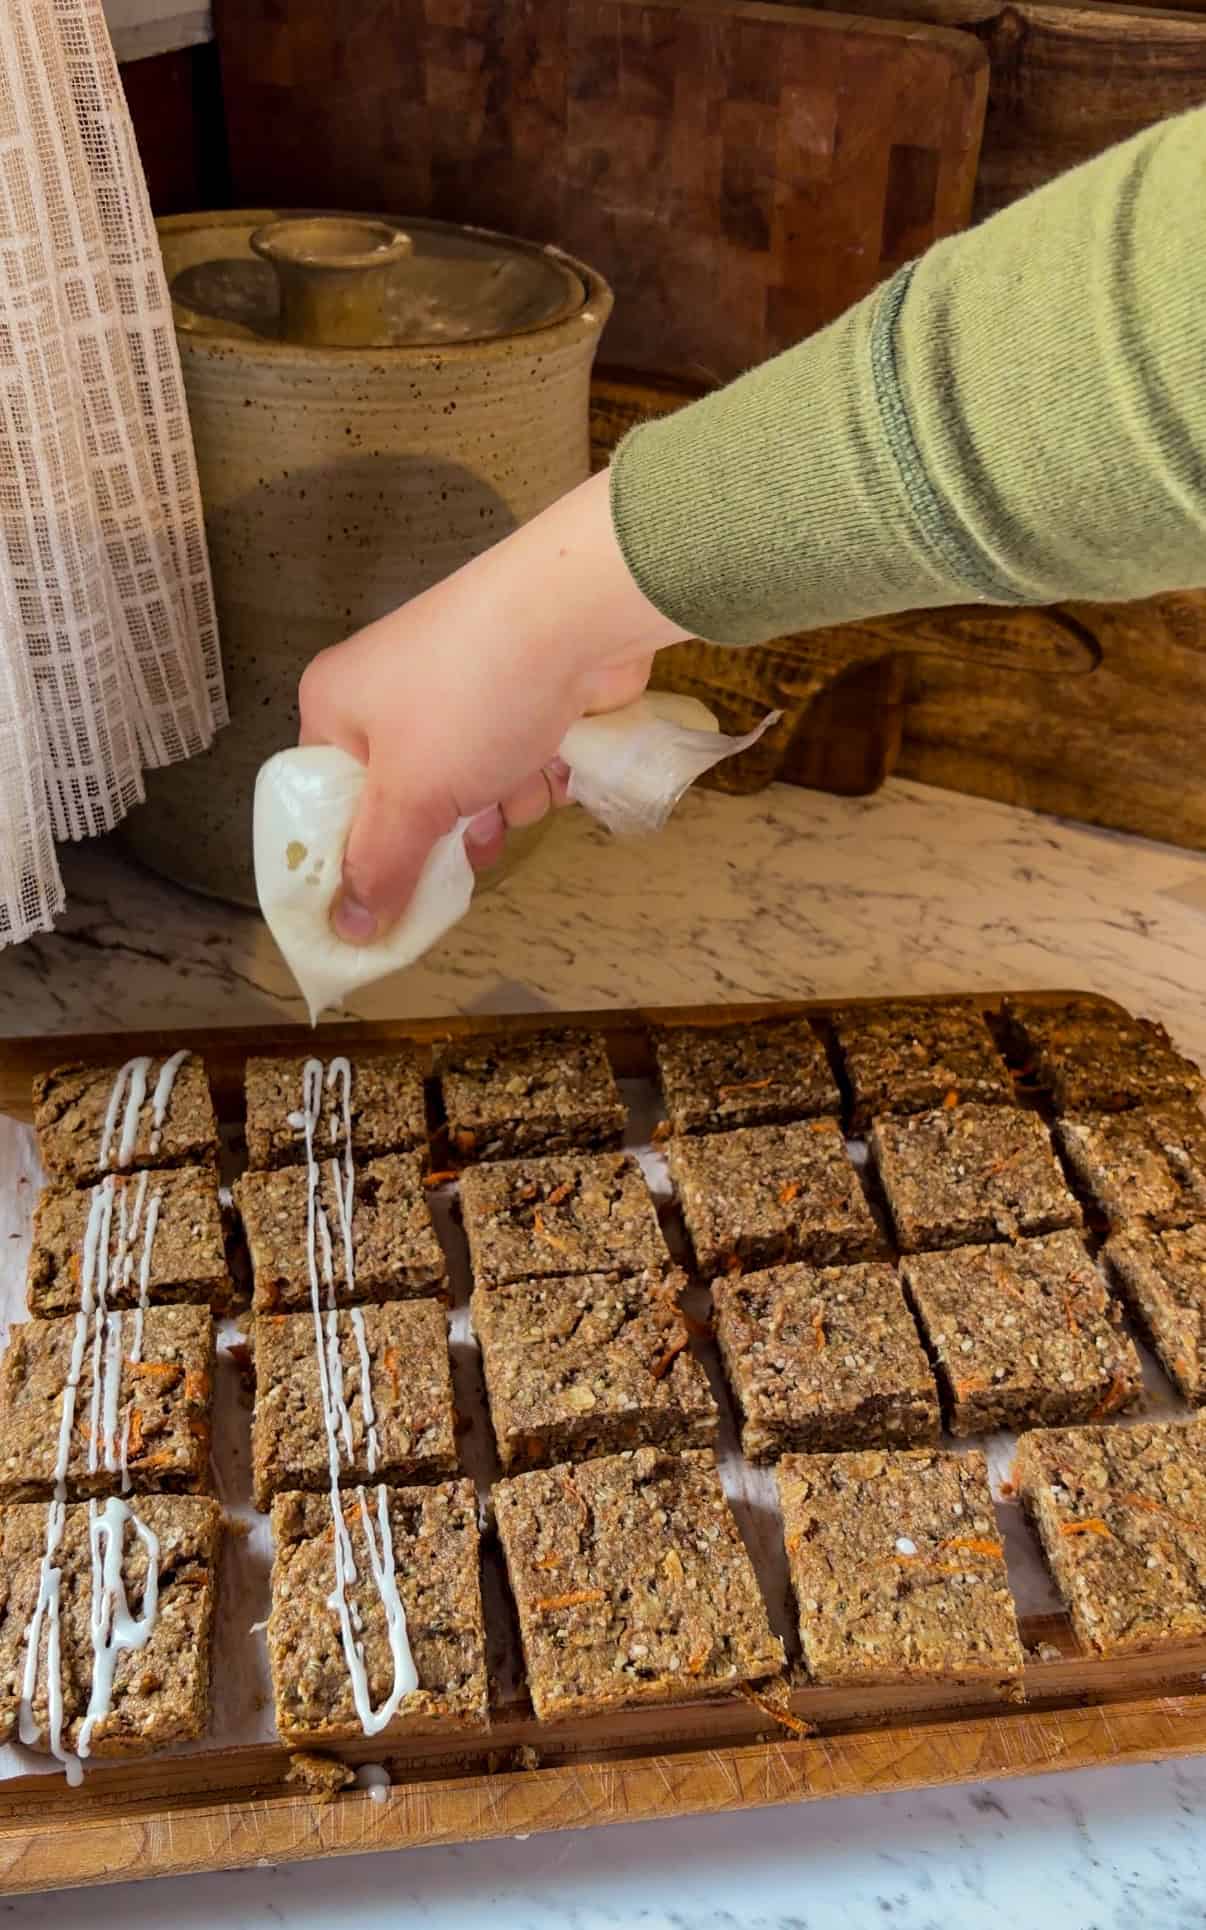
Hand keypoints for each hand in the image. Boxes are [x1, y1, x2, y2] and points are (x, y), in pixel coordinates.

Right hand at [298, 469, 688, 941]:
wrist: (574, 615)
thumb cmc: (468, 699)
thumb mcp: (411, 796)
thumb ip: (380, 866)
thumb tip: (346, 927)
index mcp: (337, 704)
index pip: (327, 799)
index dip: (358, 854)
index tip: (387, 898)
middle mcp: (391, 693)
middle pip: (407, 803)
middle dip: (450, 828)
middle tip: (471, 840)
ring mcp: (460, 692)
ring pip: (473, 791)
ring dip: (505, 802)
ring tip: (521, 776)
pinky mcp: (521, 696)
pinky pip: (518, 763)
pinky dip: (539, 770)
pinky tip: (558, 754)